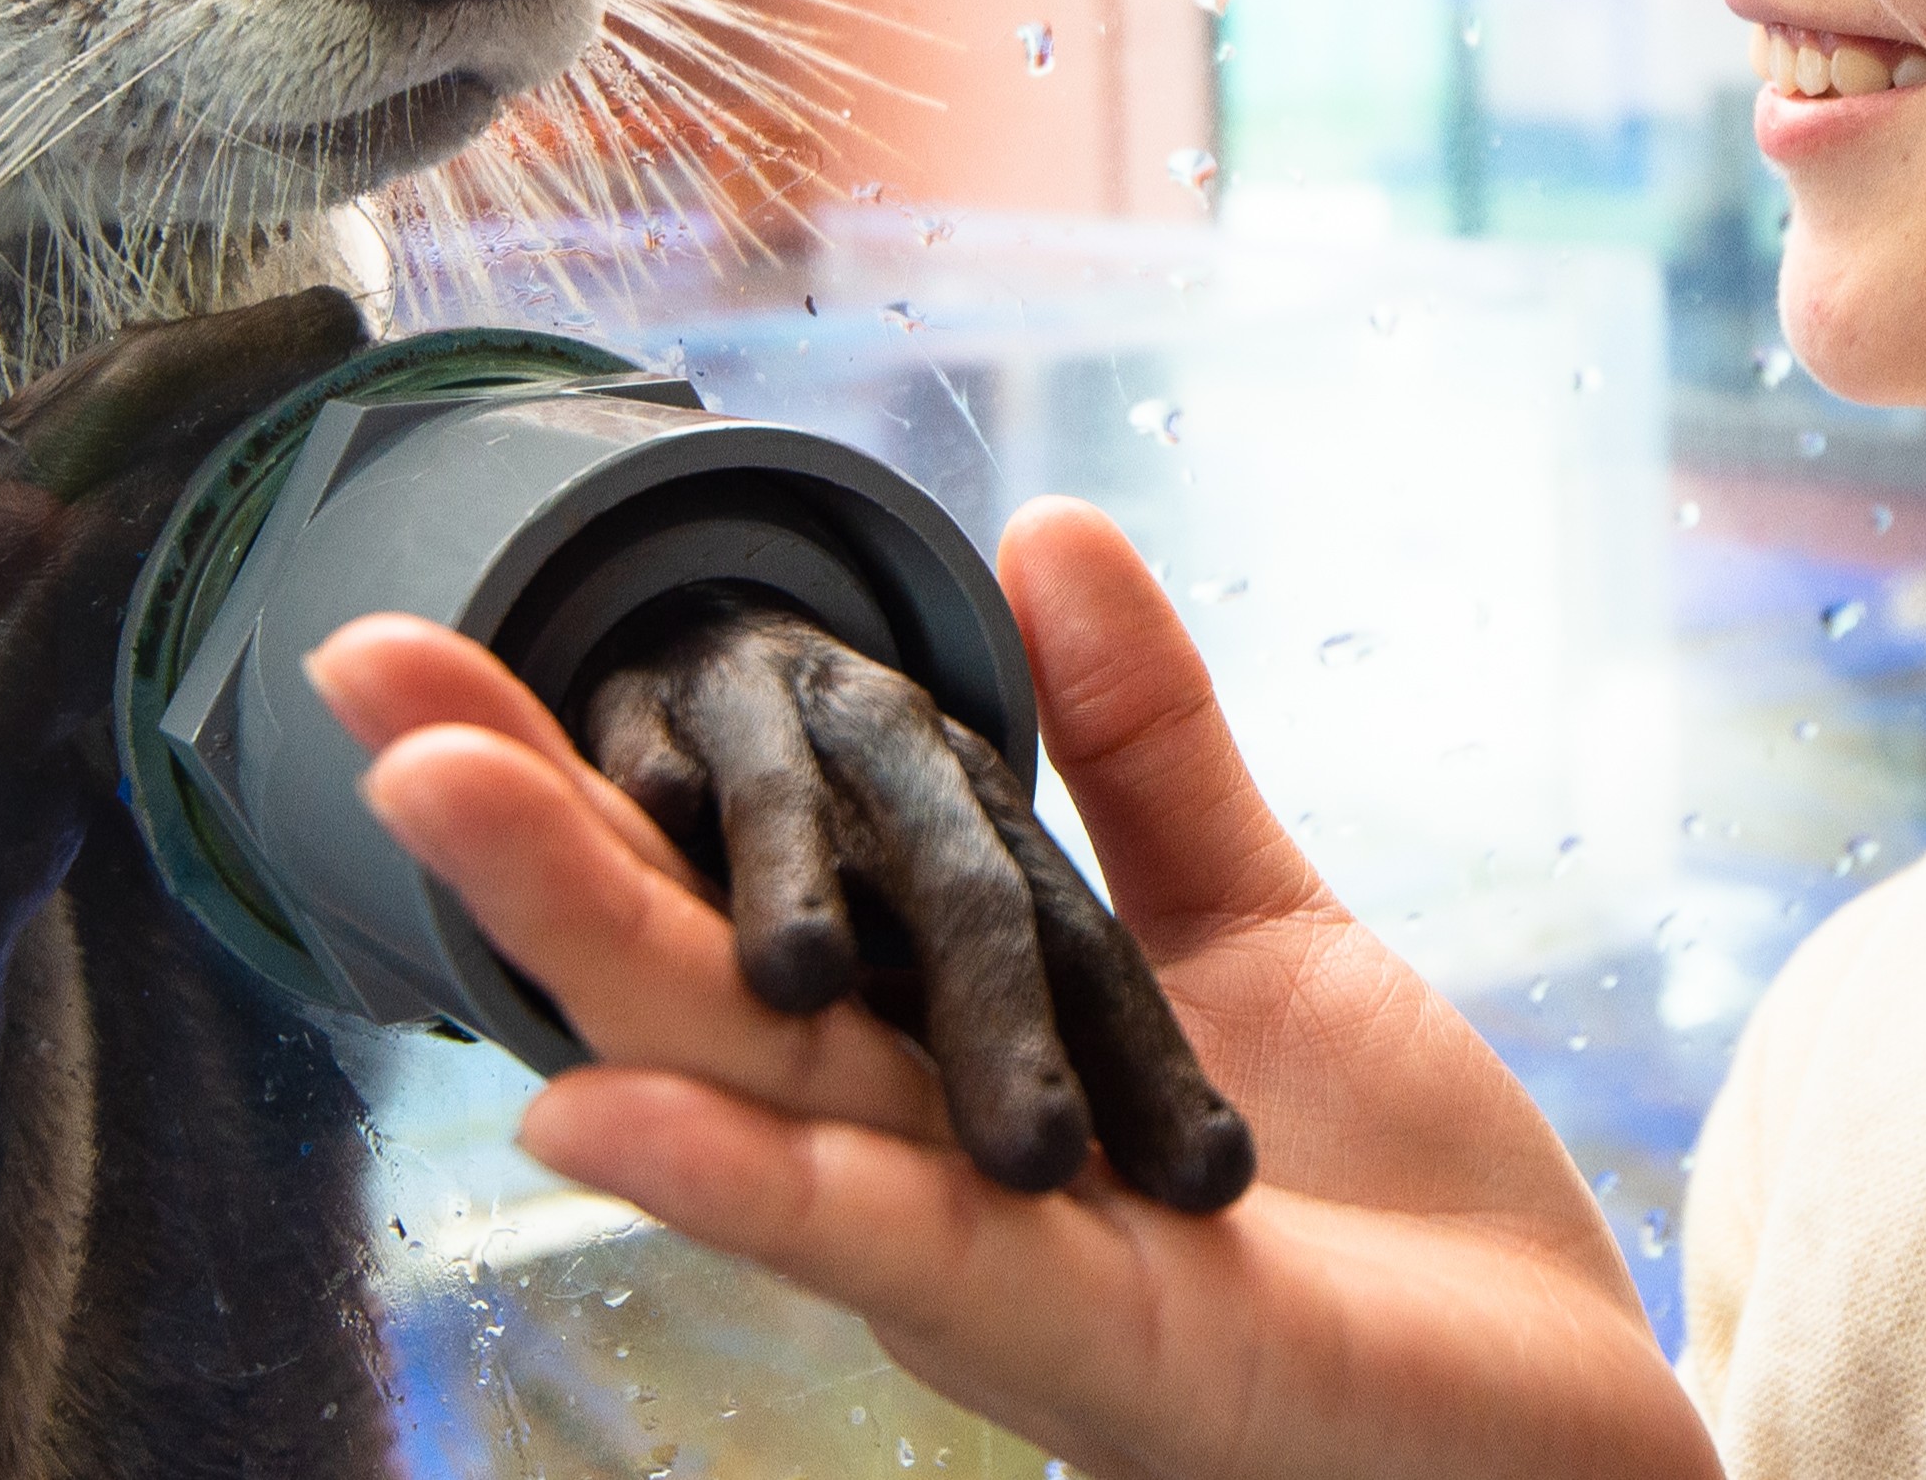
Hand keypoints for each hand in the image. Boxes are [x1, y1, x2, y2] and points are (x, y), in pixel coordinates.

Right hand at [309, 498, 1718, 1479]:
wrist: (1571, 1414)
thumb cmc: (1395, 1206)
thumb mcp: (1249, 932)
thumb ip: (1140, 755)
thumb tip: (1047, 533)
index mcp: (935, 1077)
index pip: (724, 903)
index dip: (576, 780)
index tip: (413, 642)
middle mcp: (921, 1174)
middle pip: (686, 984)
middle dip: (520, 830)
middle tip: (353, 665)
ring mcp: (987, 1274)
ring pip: (747, 1097)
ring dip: (583, 946)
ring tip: (421, 796)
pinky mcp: (1101, 1344)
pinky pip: (897, 1249)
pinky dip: (743, 1176)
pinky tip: (593, 1103)